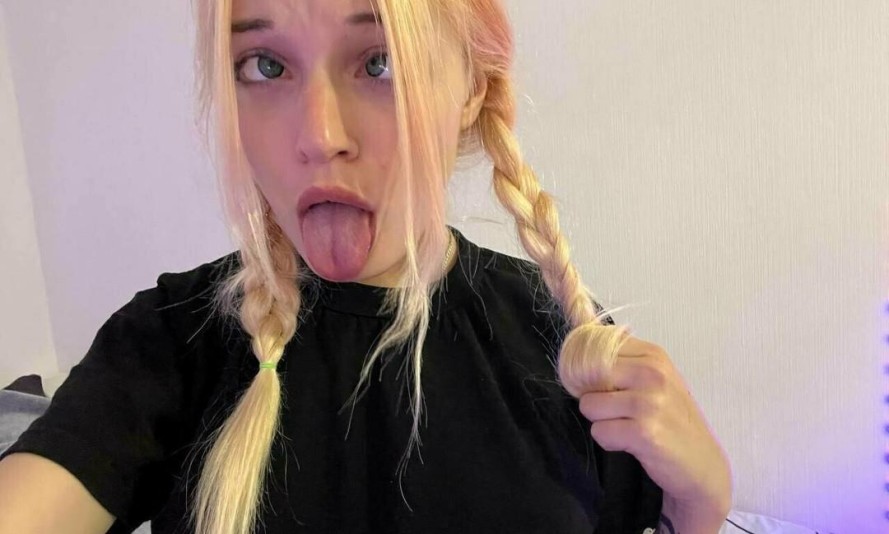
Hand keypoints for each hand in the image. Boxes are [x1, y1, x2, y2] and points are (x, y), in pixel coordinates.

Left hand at [576, 335, 731, 530]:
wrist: (703, 462)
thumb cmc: (672, 419)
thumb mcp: (655, 381)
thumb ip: (623, 364)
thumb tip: (577, 357)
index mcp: (653, 355)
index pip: (596, 348)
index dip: (587, 369)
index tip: (601, 387)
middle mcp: (652, 373)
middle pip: (587, 376)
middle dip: (594, 396)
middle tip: (617, 412)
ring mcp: (649, 402)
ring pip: (589, 405)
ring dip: (601, 421)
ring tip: (626, 428)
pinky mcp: (644, 432)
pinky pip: (599, 431)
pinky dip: (609, 441)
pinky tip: (631, 443)